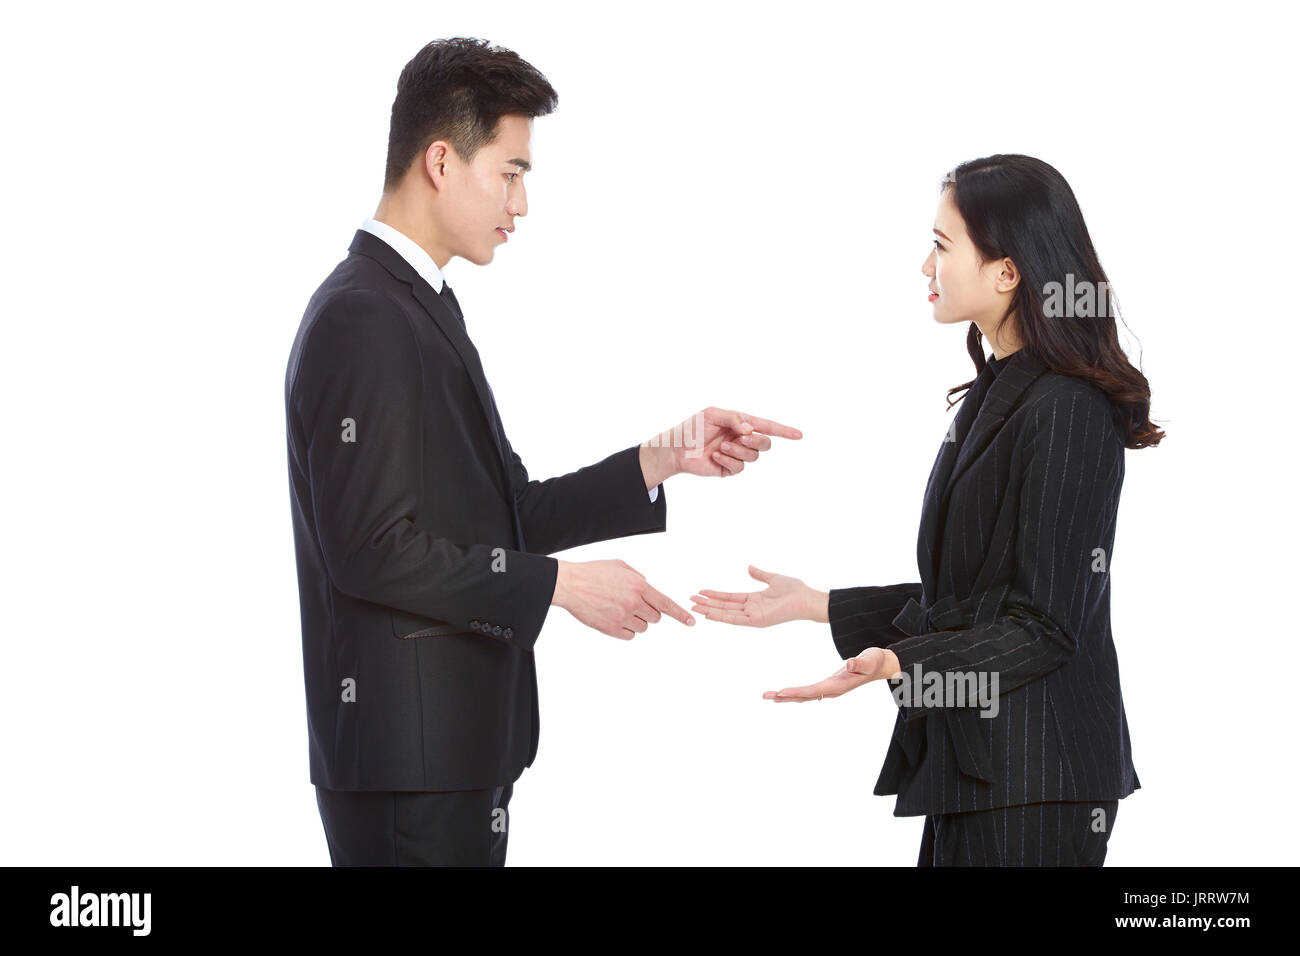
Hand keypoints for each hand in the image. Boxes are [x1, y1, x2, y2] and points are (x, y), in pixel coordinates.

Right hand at [552, 559, 694, 638]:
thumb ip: (639, 578)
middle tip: (633, 604)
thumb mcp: (621, 567)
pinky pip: (630, 635)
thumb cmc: (594, 573)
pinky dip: (625, 630)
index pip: (666, 603)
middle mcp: (633, 603)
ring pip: (643, 628)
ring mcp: (623, 618)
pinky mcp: (611, 629)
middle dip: (649, 612)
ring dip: (636, 621)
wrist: (571, 584)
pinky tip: (614, 618)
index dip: (681, 614)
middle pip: (655, 618)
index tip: (692, 622)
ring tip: (619, 608)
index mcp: (639, 586)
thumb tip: (648, 589)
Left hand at [641, 407, 801, 483]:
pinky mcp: (729, 468)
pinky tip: (716, 455)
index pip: (767, 427)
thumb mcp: (712, 415)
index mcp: (741, 423)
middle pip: (765, 443)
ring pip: (753, 456)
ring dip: (739, 450)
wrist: (676, 449)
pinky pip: (739, 467)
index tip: (799, 435)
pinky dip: (729, 460)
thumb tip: (750, 430)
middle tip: (741, 437)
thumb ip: (734, 419)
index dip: (784, 431)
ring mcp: (736, 454)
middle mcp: (742, 439)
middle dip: (756, 441)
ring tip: (722, 446)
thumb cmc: (693, 428)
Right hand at [690, 565, 824, 627]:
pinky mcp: (756, 621)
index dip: (714, 595)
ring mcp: (752, 616)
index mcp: (753, 599)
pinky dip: (722, 617)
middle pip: (724, 606)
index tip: (700, 591)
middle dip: (707, 603)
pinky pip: (735, 620)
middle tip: (690, 601)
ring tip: (694, 607)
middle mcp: (750, 609)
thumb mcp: (773, 578)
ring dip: (710, 610)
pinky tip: (709, 615)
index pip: (729, 597)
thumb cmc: (794, 590)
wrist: (805, 598)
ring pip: (726, 614)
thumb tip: (749, 568)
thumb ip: (759, 574)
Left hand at [762, 647, 901, 701]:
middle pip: (804, 696)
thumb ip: (861, 662)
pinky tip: (784, 693)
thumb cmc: (876, 661)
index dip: (797, 691)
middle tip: (765, 695)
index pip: (813, 690)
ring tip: (768, 696)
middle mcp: (832, 690)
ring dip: (786, 696)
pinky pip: (808, 692)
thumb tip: (851, 663)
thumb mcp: (870, 659)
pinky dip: (794, 693)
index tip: (781, 692)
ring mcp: (830, 689)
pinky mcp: (829, 686)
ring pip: (804, 696)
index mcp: (839, 685)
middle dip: (785, 696)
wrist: (883, 666)